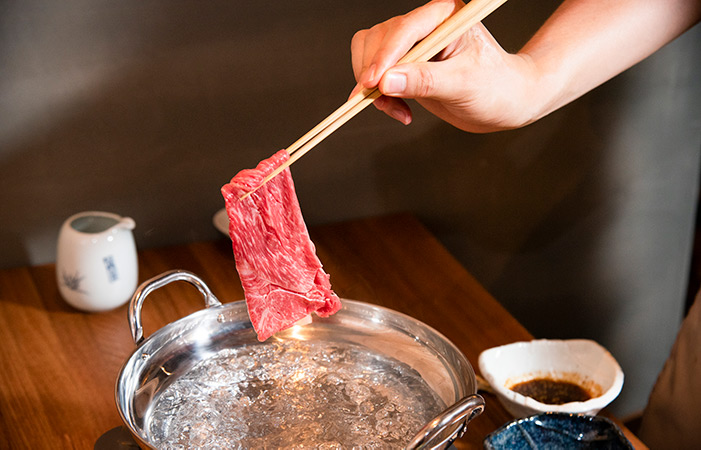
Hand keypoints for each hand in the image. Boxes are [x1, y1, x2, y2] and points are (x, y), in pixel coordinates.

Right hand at [350, 0, 538, 132]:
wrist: (506, 103)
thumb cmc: (496, 87)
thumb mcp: (463, 84)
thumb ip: (425, 81)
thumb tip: (385, 82)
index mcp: (444, 15)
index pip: (404, 29)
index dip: (385, 55)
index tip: (373, 83)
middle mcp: (425, 24)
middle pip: (378, 38)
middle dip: (375, 73)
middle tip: (381, 102)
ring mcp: (412, 46)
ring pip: (370, 55)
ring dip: (374, 87)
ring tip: (397, 110)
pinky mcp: (406, 67)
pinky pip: (376, 76)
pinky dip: (380, 97)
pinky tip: (401, 112)